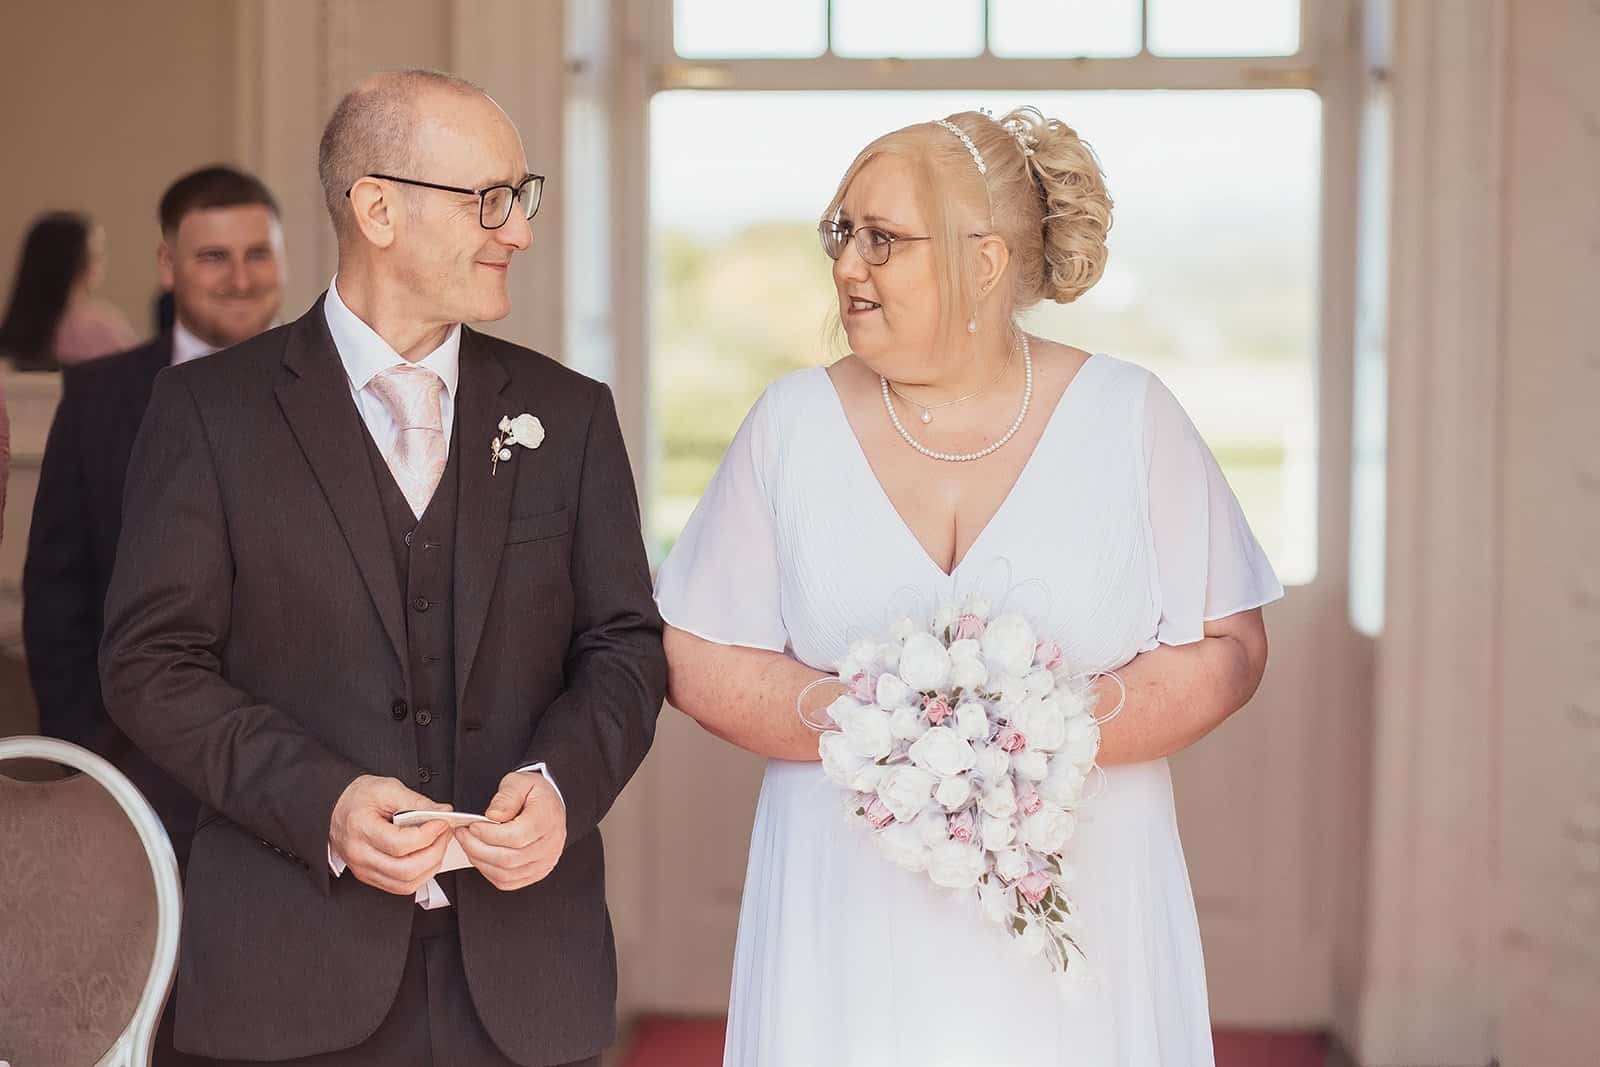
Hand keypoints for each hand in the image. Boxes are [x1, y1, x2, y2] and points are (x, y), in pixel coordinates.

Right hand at [329, 775, 453, 895]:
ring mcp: (363, 869)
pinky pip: (400, 887)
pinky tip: (427, 858)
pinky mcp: (369, 876)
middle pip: (405, 869)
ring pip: (405, 884)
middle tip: (445, 834)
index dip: (428, 835)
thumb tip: (443, 812)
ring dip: (430, 867)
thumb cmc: (358, 798)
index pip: (399, 844)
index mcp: (360, 828)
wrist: (335, 808)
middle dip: (434, 852)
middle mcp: (359, 854)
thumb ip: (417, 801)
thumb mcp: (387, 789)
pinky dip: (420, 876)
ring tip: (438, 845)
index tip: (442, 823)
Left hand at [455, 771, 566, 890]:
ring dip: (480, 861)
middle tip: (463, 835)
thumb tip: (493, 816)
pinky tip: (481, 857)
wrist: (550, 805)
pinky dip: (489, 872)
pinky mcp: (536, 872)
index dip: (489, 835)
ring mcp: (544, 862)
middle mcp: (550, 844)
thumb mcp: (519, 783)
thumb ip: (506, 797)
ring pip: (506, 873)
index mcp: (547, 819)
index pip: (516, 837)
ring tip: (468, 844)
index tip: (472, 826)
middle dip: (478, 848)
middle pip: (509, 859)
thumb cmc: (535, 794)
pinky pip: (508, 881)